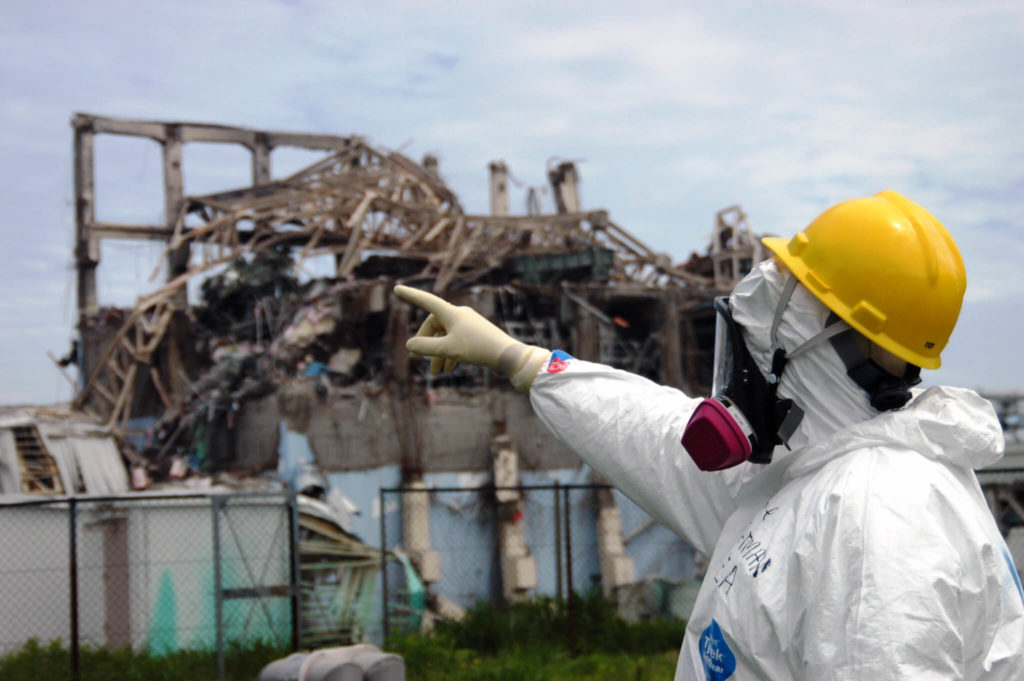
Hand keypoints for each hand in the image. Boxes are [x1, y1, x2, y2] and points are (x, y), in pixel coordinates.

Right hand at [394, 285, 550, 391]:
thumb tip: (409, 345)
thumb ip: (426, 348)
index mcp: (451, 313)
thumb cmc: (478, 349)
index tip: (397, 289)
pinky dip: (450, 353)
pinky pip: (457, 341)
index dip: (410, 296)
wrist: (508, 355)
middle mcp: (460, 314)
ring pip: (446, 336)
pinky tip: (449, 369)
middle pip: (434, 325)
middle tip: (417, 359)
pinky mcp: (476, 334)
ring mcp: (469, 324)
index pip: (426, 301)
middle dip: (426, 343)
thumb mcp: (448, 350)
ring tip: (437, 373)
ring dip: (438, 353)